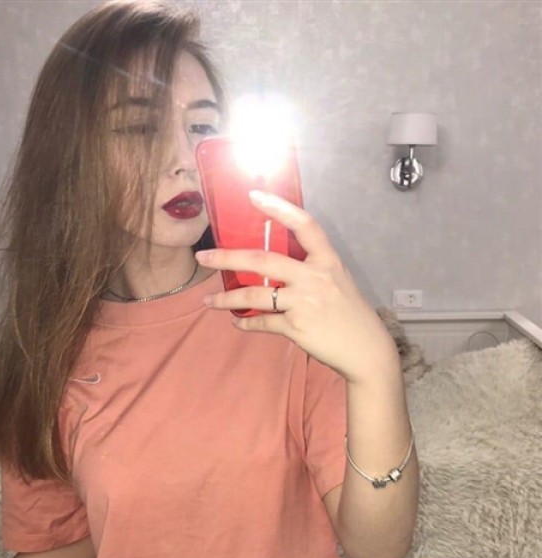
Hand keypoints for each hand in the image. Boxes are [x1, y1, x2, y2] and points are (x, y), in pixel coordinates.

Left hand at [196, 190, 399, 383]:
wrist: (366, 350)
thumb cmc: (350, 312)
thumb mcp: (337, 280)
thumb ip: (310, 268)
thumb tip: (272, 265)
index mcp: (328, 260)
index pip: (304, 225)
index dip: (279, 207)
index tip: (253, 196)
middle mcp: (314, 277)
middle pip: (262, 260)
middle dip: (227, 258)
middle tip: (202, 257)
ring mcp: (304, 302)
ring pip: (253, 296)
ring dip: (226, 299)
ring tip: (209, 300)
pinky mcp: (296, 327)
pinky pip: (261, 322)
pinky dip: (245, 323)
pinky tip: (237, 322)